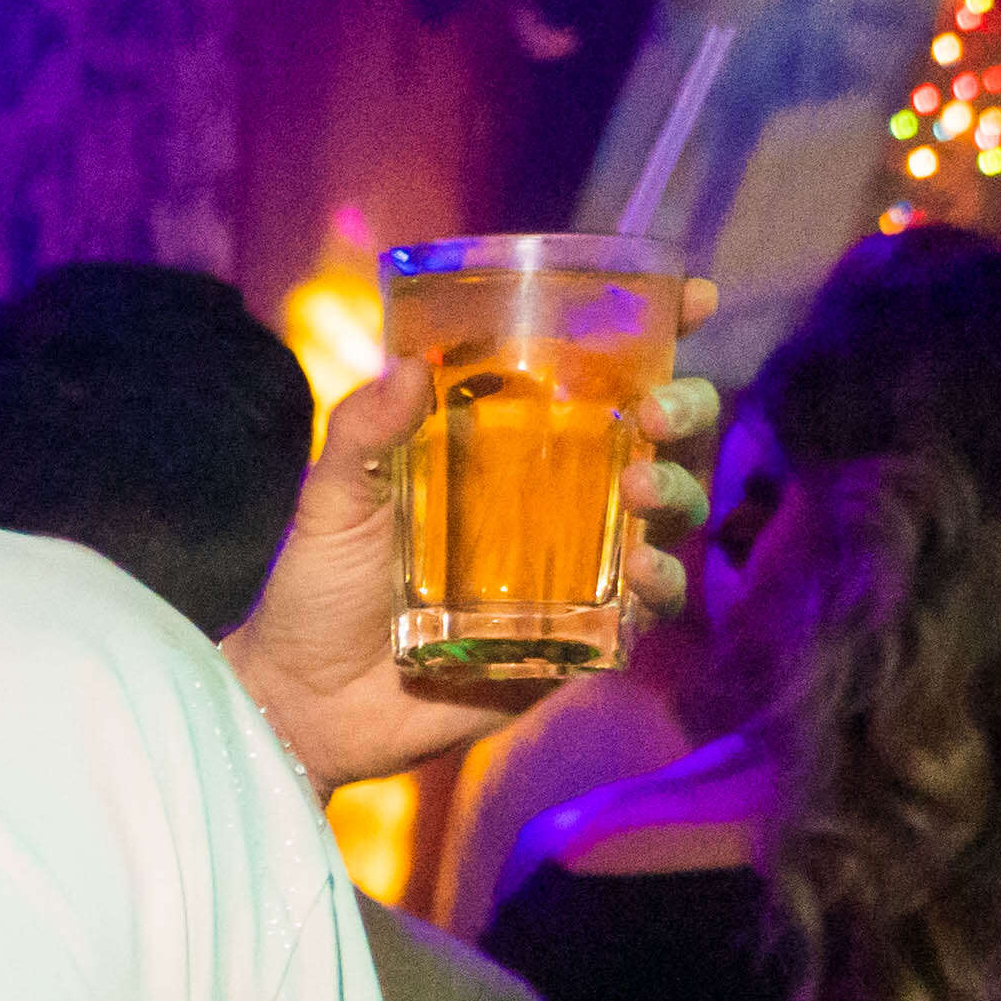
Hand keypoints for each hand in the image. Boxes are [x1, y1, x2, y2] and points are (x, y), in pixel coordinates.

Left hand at [223, 305, 720, 791]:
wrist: (304, 701)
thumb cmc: (319, 588)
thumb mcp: (330, 500)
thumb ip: (362, 434)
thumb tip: (408, 367)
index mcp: (509, 446)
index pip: (599, 378)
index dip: (659, 335)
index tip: (696, 299)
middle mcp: (558, 497)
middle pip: (662, 439)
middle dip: (687, 411)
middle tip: (657, 412)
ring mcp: (577, 567)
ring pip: (669, 514)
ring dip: (677, 492)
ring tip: (641, 486)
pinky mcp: (580, 638)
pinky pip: (646, 608)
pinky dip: (660, 587)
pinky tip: (642, 574)